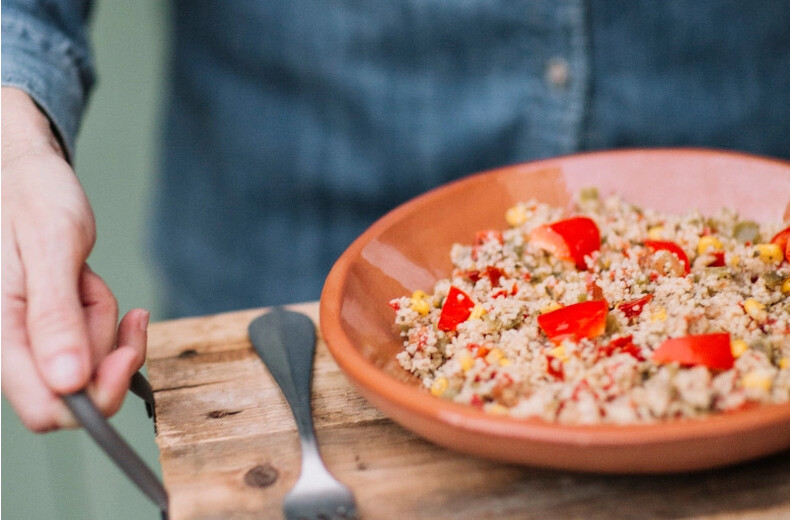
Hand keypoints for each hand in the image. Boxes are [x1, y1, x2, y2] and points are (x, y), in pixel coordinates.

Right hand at [1, 87, 147, 431]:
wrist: (22, 171)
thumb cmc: (30, 196)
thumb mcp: (51, 247)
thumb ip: (55, 316)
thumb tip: (68, 381)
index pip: (45, 410)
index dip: (95, 396)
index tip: (127, 355)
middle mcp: (6, 344)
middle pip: (75, 390)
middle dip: (104, 348)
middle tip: (105, 297)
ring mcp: (25, 338)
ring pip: (86, 363)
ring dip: (101, 321)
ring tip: (83, 275)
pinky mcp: (42, 328)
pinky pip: (85, 340)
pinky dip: (97, 314)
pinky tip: (86, 282)